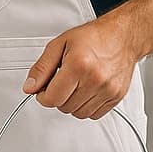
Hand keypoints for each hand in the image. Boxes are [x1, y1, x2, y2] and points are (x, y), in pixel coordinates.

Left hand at [22, 17, 142, 119]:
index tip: (44, 89)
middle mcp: (95, 79)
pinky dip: (87, 106)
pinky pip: (94, 115)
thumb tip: (30, 87)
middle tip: (62, 81)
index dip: (43, 95)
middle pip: (64, 107)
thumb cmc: (93, 37)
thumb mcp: (59, 44)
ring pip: (79, 113)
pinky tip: (87, 90)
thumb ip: (42, 67)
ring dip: (72, 103)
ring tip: (76, 84)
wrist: (122, 37)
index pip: (52, 98)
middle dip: (58, 97)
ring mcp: (107, 90)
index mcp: (78, 65)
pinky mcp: (116, 97)